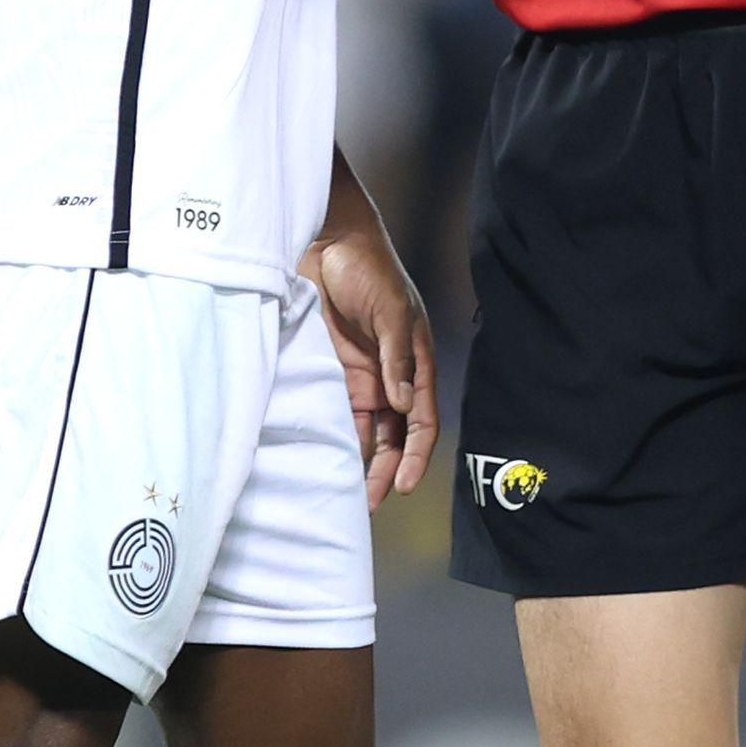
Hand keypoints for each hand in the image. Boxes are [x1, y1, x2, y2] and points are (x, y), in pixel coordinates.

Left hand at [302, 211, 437, 506]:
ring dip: (361, 461)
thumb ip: (396, 358)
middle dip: (387, 470)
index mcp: (416, 364)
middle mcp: (392, 377)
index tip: (404, 486)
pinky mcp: (332, 371)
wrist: (327, 243)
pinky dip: (334, 436)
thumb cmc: (368, 269)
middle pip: (395, 436)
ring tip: (346, 493)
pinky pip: (337, 413)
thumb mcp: (389, 310)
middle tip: (371, 503)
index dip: (416, 456)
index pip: (422, 421)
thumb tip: (403, 405)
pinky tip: (322, 459)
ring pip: (367, 431)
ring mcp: (362, 376)